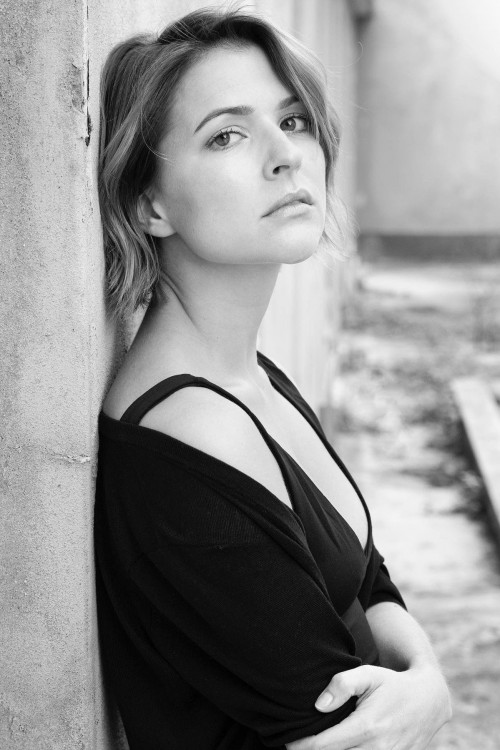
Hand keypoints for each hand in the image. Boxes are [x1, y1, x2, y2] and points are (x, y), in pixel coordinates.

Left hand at [287, 664, 451, 749]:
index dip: (302, 746)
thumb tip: (318, 706)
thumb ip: (341, 684)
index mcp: (368, 726)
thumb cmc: (392, 684)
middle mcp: (378, 749)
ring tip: (315, 748)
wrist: (430, 700)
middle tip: (297, 745)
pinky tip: (338, 749)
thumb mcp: (367, 674)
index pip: (324, 745)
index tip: (288, 741)